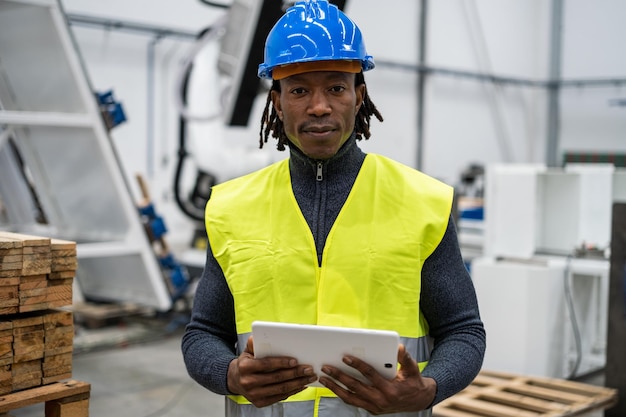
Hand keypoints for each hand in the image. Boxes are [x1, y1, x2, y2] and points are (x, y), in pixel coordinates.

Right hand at [227, 336, 317, 407]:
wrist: (235, 380)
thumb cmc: (246, 363)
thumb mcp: (247, 352)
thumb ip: (253, 344)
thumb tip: (255, 337)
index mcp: (245, 367)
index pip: (266, 364)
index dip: (281, 362)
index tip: (295, 361)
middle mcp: (248, 382)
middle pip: (276, 378)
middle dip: (295, 373)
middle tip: (308, 369)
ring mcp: (254, 394)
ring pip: (280, 388)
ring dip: (298, 383)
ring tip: (309, 377)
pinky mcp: (260, 402)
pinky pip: (280, 397)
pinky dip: (293, 391)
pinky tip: (301, 385)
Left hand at [318, 344, 436, 413]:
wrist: (418, 401)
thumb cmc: (413, 381)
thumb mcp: (412, 368)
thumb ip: (405, 358)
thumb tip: (398, 347)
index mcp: (390, 389)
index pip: (370, 375)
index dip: (357, 365)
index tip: (345, 357)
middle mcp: (380, 400)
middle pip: (355, 387)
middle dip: (339, 376)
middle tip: (326, 367)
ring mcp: (374, 407)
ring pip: (350, 398)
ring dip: (335, 388)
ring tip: (323, 378)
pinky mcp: (371, 410)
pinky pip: (353, 402)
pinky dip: (341, 394)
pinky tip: (332, 385)